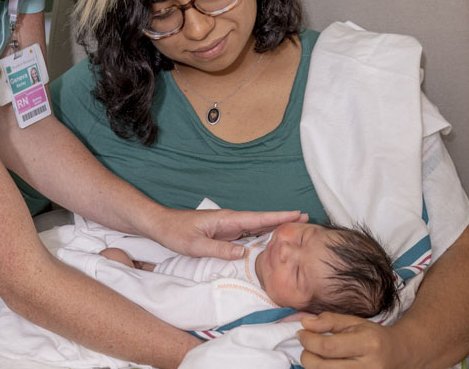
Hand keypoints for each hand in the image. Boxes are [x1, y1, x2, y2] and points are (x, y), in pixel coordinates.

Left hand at [149, 208, 306, 259]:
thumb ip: (219, 249)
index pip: (259, 218)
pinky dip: (262, 235)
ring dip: (275, 227)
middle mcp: (231, 221)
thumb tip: (244, 253)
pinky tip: (271, 240)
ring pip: (257, 227)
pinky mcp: (225, 234)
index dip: (279, 217)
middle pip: (263, 221)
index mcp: (227, 220)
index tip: (298, 214)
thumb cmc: (176, 232)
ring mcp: (229, 227)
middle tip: (308, 220)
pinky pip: (248, 235)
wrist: (161, 225)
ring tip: (296, 229)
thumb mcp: (195, 244)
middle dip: (284, 220)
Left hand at [297, 312, 411, 368]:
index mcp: (368, 344)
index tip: (302, 333)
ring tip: (316, 356)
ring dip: (313, 366)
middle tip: (307, 346)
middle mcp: (368, 367)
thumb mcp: (354, 322)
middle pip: (322, 367)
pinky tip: (325, 364)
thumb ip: (329, 321)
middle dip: (306, 355)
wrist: (397, 355)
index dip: (308, 340)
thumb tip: (304, 323)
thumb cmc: (373, 337)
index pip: (328, 346)